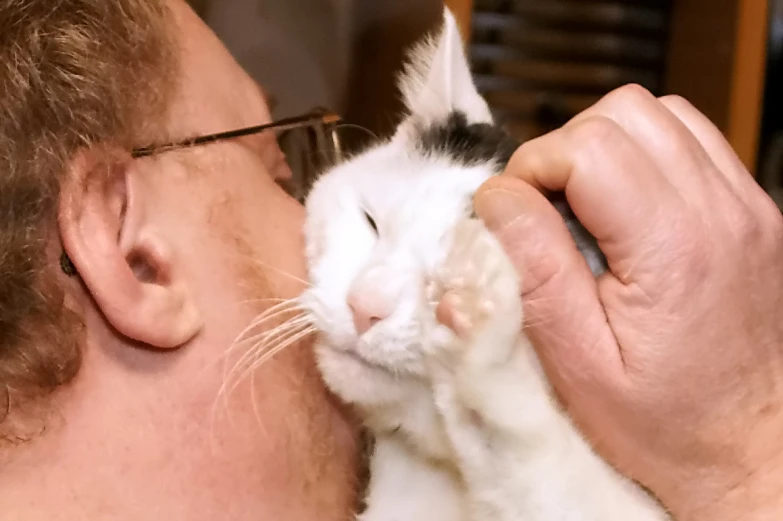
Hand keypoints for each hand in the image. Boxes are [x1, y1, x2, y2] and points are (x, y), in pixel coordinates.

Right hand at [473, 84, 782, 520]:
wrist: (754, 449)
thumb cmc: (669, 425)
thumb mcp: (580, 366)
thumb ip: (536, 273)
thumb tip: (497, 201)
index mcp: (676, 249)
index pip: (587, 147)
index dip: (533, 169)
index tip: (516, 216)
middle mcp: (723, 213)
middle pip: (624, 113)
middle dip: (565, 150)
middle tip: (547, 211)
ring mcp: (747, 206)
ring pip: (660, 114)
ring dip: (604, 147)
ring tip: (585, 208)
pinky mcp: (753, 211)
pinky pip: (691, 141)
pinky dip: (644, 156)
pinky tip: (625, 209)